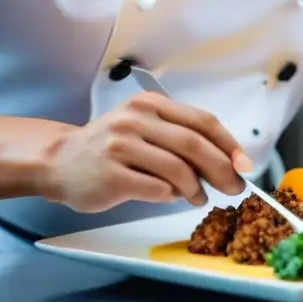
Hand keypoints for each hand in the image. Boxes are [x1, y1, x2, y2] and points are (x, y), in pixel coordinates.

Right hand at [40, 92, 249, 212]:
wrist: (58, 162)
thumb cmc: (108, 148)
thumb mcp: (143, 129)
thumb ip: (179, 138)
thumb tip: (225, 162)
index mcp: (150, 104)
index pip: (202, 121)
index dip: (229, 144)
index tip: (244, 164)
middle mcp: (135, 120)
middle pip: (194, 144)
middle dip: (222, 169)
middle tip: (234, 187)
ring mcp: (121, 146)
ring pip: (178, 169)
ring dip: (197, 188)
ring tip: (198, 197)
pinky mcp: (111, 174)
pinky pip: (156, 189)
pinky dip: (170, 196)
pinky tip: (170, 197)